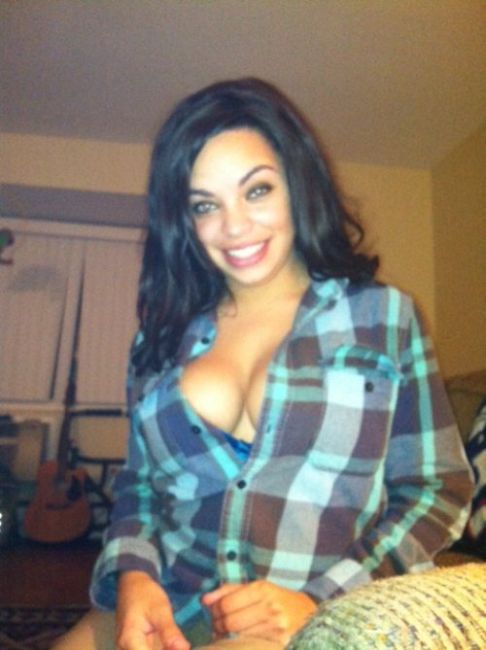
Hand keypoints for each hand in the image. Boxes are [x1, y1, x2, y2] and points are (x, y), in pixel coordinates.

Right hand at [116, 571, 189, 649]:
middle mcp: (125, 649)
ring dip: (164, 648)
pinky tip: (170, 644)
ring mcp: (127, 649)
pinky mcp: (133, 647)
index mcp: (130, 641)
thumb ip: (170, 632)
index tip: (180, 647)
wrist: (132, 584)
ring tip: (176, 642)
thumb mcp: (160, 610)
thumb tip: (184, 649)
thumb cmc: (145, 594)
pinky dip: (160, 649)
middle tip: (180, 644)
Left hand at [201, 580, 316, 644]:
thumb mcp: (258, 589)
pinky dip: (239, 646)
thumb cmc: (279, 600)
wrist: (312, 616)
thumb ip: (229, 591)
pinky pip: (248, 646)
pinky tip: (240, 643)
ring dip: (226, 638)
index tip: (215, 614)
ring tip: (229, 635)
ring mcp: (276, 628)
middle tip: (218, 627)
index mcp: (263, 589)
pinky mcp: (279, 644)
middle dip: (218, 626)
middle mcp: (270, 607)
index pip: (226, 603)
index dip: (215, 611)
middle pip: (229, 621)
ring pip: (237, 636)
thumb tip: (204, 600)